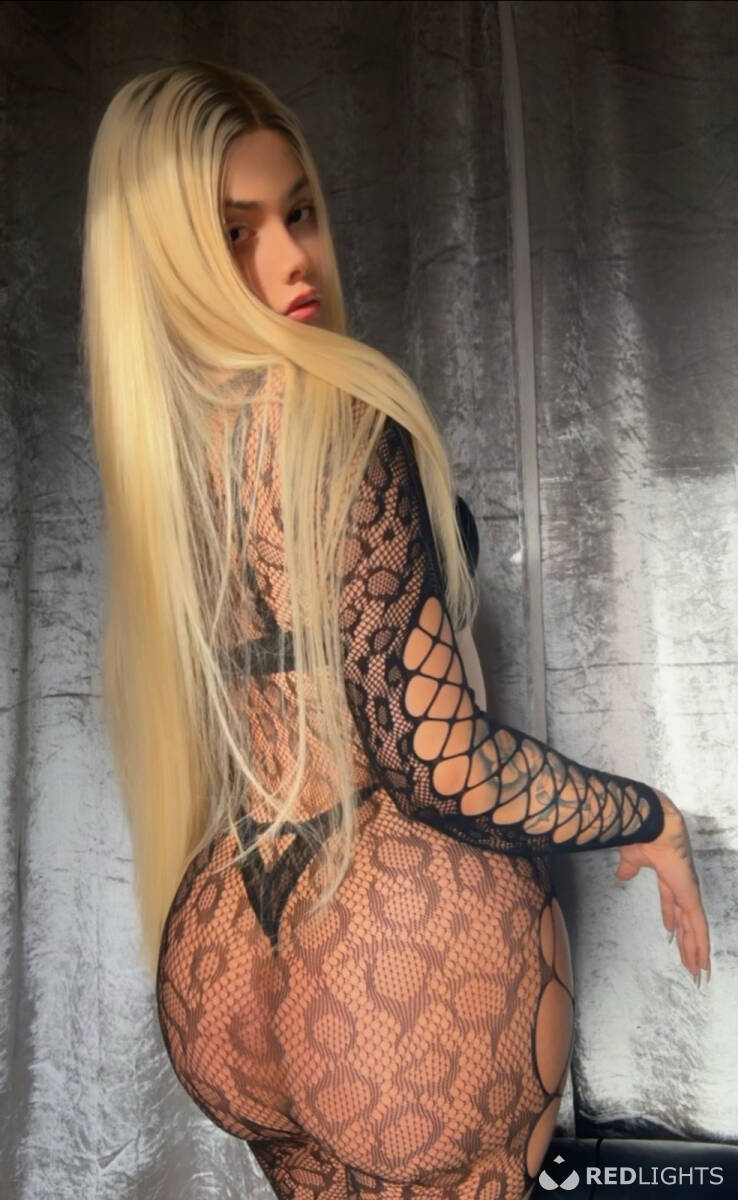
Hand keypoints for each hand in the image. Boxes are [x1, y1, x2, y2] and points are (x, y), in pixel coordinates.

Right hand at [615, 788, 710, 985]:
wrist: (651, 824)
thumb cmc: (641, 836)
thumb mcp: (631, 857)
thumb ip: (629, 868)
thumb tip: (622, 874)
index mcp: (668, 876)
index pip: (673, 903)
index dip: (672, 918)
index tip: (671, 931)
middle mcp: (681, 886)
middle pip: (686, 921)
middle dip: (687, 942)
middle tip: (690, 962)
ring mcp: (688, 892)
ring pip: (695, 929)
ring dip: (695, 951)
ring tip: (697, 972)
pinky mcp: (691, 897)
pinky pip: (698, 927)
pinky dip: (700, 946)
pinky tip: (702, 961)